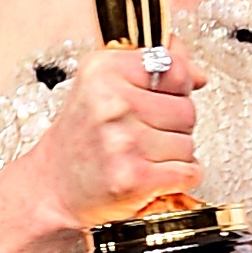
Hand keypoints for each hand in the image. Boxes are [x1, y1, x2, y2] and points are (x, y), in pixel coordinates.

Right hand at [27, 44, 205, 233]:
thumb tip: (197, 73)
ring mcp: (122, 141)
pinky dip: (180, 177)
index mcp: (103, 72)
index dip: (177, 87)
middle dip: (174, 125)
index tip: (163, 97)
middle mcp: (110, 103)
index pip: (175, 68)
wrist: (53, 185)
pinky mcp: (134, 177)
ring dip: (174, 154)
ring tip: (144, 155)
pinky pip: (188, 171)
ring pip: (188, 143)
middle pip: (186, 109)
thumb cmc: (81, 136)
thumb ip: (154, 67)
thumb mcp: (104, 85)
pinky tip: (155, 174)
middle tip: (145, 134)